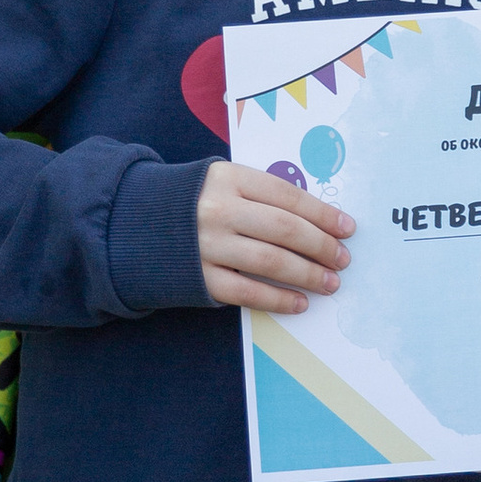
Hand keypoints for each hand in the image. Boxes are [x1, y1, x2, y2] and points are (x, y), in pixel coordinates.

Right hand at [197, 161, 352, 313]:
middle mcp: (219, 210)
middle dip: (321, 246)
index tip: (347, 228)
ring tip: (329, 283)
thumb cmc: (193, 202)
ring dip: (307, 275)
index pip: (288, 196)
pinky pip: (247, 291)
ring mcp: (207, 245)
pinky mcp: (199, 277)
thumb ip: (262, 195)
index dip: (322, 214)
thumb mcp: (223, 183)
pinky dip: (278, 299)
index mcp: (230, 178)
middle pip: (284, 230)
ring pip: (271, 262)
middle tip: (342, 259)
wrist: (133, 224)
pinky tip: (299, 303)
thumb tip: (318, 221)